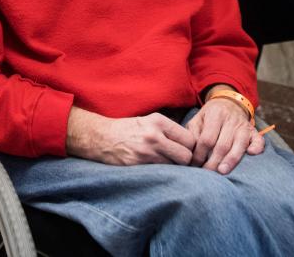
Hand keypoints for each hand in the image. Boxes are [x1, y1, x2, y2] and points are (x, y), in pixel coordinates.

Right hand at [69, 108, 195, 165]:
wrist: (101, 137)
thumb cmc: (128, 130)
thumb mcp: (148, 121)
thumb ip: (168, 129)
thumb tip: (192, 142)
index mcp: (158, 121)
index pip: (190, 139)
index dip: (190, 147)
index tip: (185, 150)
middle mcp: (154, 135)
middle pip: (186, 155)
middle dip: (185, 161)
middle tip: (178, 161)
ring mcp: (146, 151)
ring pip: (175, 167)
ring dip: (174, 168)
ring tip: (167, 165)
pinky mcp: (138, 165)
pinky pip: (161, 173)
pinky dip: (162, 173)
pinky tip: (156, 170)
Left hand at [187, 98, 262, 174]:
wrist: (229, 103)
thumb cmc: (210, 116)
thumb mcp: (198, 119)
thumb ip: (193, 133)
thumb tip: (190, 151)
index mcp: (215, 114)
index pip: (207, 138)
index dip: (200, 153)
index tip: (194, 164)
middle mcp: (231, 120)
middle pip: (223, 144)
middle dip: (214, 161)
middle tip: (206, 173)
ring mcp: (244, 126)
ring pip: (239, 145)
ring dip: (231, 159)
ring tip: (222, 171)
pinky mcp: (254, 131)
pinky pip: (259, 140)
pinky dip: (257, 147)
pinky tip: (251, 154)